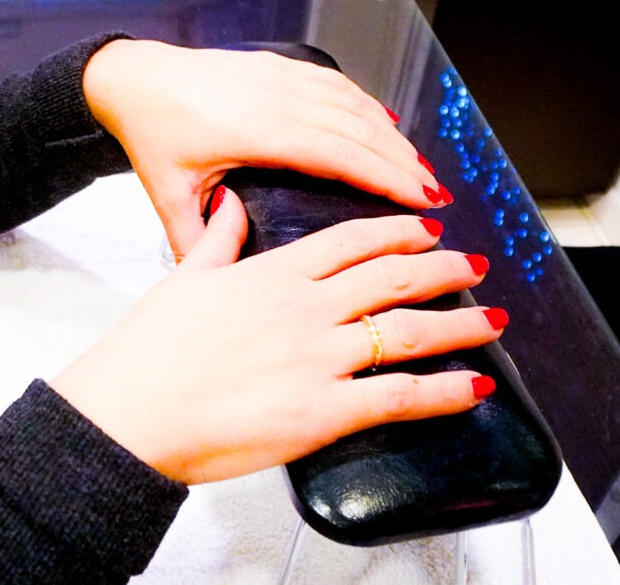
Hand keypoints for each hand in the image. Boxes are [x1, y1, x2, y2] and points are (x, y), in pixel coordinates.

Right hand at [50, 187, 500, 485]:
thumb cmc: (146, 352)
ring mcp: (319, 357)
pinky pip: (400, 395)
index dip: (397, 231)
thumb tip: (232, 209)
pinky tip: (475, 387)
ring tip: (491, 318)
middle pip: (392, 277)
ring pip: (410, 330)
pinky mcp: (323, 410)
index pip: (352, 241)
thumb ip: (217, 240)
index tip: (424, 229)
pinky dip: (445, 391)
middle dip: (442, 267)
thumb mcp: (182, 279)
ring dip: (459, 322)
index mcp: (273, 275)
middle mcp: (306, 309)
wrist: (129, 411)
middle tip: (472, 264)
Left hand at [82, 39, 446, 261]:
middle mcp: (277, 99)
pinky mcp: (277, 67)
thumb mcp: (168, 194)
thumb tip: (218, 287)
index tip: (422, 199)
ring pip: (353, 105)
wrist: (133, 78)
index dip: (385, 176)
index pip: (339, 155)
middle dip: (403, 162)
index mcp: (257, 132)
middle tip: (437, 194)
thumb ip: (195, 242)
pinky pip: (336, 85)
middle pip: (358, 130)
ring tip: (420, 167)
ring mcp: (280, 78)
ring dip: (392, 135)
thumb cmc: (151, 133)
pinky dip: (367, 105)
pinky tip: (387, 122)